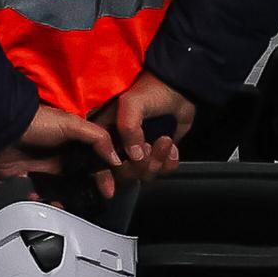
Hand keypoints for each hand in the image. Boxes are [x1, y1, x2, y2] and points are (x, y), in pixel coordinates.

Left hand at [0, 103, 121, 199]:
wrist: (3, 130)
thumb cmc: (36, 121)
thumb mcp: (71, 124)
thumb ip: (97, 138)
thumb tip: (116, 159)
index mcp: (72, 148)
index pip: (94, 166)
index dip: (104, 178)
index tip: (108, 191)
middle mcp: (60, 162)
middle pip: (80, 184)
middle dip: (87, 195)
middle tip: (91, 203)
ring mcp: (44, 174)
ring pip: (62, 195)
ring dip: (67, 203)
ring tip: (68, 206)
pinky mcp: (28, 184)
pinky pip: (40, 200)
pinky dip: (45, 205)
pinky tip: (48, 204)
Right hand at [108, 70, 195, 184]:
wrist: (179, 89)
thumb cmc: (150, 91)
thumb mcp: (131, 104)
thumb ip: (128, 129)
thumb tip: (135, 157)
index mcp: (106, 133)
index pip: (98, 161)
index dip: (102, 176)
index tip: (110, 187)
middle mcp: (119, 145)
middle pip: (123, 173)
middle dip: (140, 165)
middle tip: (150, 146)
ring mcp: (139, 151)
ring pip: (144, 174)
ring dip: (158, 161)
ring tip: (165, 141)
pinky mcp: (158, 154)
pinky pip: (162, 170)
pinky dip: (170, 163)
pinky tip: (171, 148)